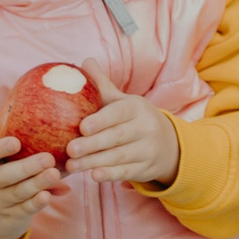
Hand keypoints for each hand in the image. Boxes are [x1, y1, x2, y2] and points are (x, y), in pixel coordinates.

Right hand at [0, 134, 64, 238]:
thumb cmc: (9, 173)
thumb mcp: (6, 160)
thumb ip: (25, 144)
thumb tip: (61, 126)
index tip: (16, 142)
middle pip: (3, 176)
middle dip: (26, 168)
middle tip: (48, 159)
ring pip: (17, 193)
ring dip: (37, 184)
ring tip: (54, 174)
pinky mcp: (12, 215)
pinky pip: (24, 209)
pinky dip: (36, 203)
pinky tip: (47, 196)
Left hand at [66, 60, 181, 184]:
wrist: (168, 143)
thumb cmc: (134, 119)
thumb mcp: (123, 101)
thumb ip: (103, 86)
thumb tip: (85, 61)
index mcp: (137, 107)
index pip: (119, 113)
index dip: (101, 120)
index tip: (82, 127)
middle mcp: (146, 127)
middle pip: (118, 137)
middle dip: (93, 144)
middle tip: (70, 149)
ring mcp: (148, 149)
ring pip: (120, 157)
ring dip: (95, 162)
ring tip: (72, 166)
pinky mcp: (145, 168)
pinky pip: (126, 172)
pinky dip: (110, 174)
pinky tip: (94, 176)